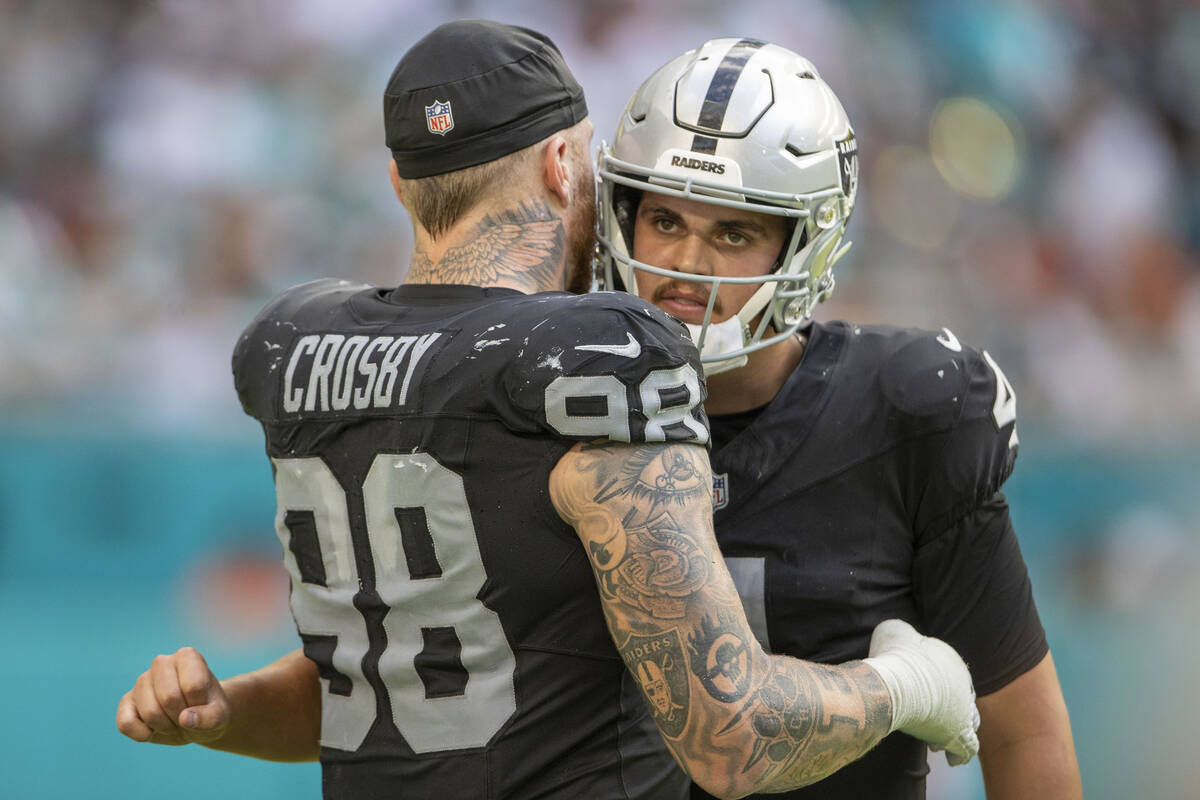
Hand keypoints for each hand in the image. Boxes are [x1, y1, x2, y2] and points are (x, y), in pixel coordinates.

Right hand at [116, 646, 230, 746]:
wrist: (196, 720)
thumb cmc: (209, 711)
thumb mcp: (220, 716)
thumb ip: (210, 717)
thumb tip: (185, 718)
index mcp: (188, 656)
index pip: (194, 686)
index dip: (200, 704)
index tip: (204, 704)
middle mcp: (161, 662)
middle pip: (169, 698)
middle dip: (181, 716)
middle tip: (187, 716)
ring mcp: (142, 681)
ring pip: (150, 712)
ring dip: (165, 727)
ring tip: (174, 720)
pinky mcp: (127, 701)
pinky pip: (126, 723)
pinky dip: (142, 735)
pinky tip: (153, 731)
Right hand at [864, 619, 980, 765]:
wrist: (895, 683)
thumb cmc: (892, 657)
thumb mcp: (894, 631)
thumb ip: (904, 634)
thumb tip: (902, 637)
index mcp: (953, 661)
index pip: (951, 675)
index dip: (938, 686)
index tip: (923, 695)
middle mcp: (964, 685)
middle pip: (962, 700)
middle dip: (949, 709)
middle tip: (932, 718)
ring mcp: (963, 711)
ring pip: (968, 724)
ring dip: (955, 730)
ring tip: (937, 740)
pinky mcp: (957, 734)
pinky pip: (967, 747)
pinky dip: (960, 753)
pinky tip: (952, 758)